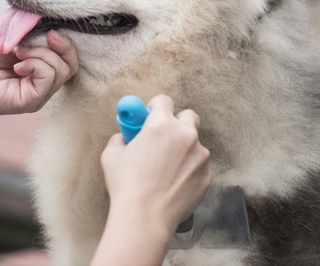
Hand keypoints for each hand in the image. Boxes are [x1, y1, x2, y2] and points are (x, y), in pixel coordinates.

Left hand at [0, 30, 77, 119]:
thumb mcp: (12, 36)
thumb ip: (33, 31)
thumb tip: (53, 25)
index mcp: (40, 70)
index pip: (68, 59)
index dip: (65, 44)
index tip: (51, 30)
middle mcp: (42, 85)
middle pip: (70, 66)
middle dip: (60, 47)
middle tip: (40, 38)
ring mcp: (38, 95)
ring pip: (62, 70)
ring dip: (41, 53)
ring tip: (18, 52)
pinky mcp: (30, 102)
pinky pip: (48, 78)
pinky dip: (36, 64)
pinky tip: (17, 64)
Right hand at [101, 95, 211, 234]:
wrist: (146, 218)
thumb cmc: (126, 185)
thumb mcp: (112, 154)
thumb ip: (121, 138)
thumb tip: (126, 137)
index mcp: (161, 124)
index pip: (163, 101)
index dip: (154, 107)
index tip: (150, 116)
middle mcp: (186, 135)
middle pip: (188, 116)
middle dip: (177, 124)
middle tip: (164, 139)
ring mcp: (200, 156)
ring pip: (194, 144)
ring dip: (184, 150)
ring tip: (166, 171)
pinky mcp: (207, 175)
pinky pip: (199, 166)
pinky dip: (189, 171)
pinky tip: (174, 185)